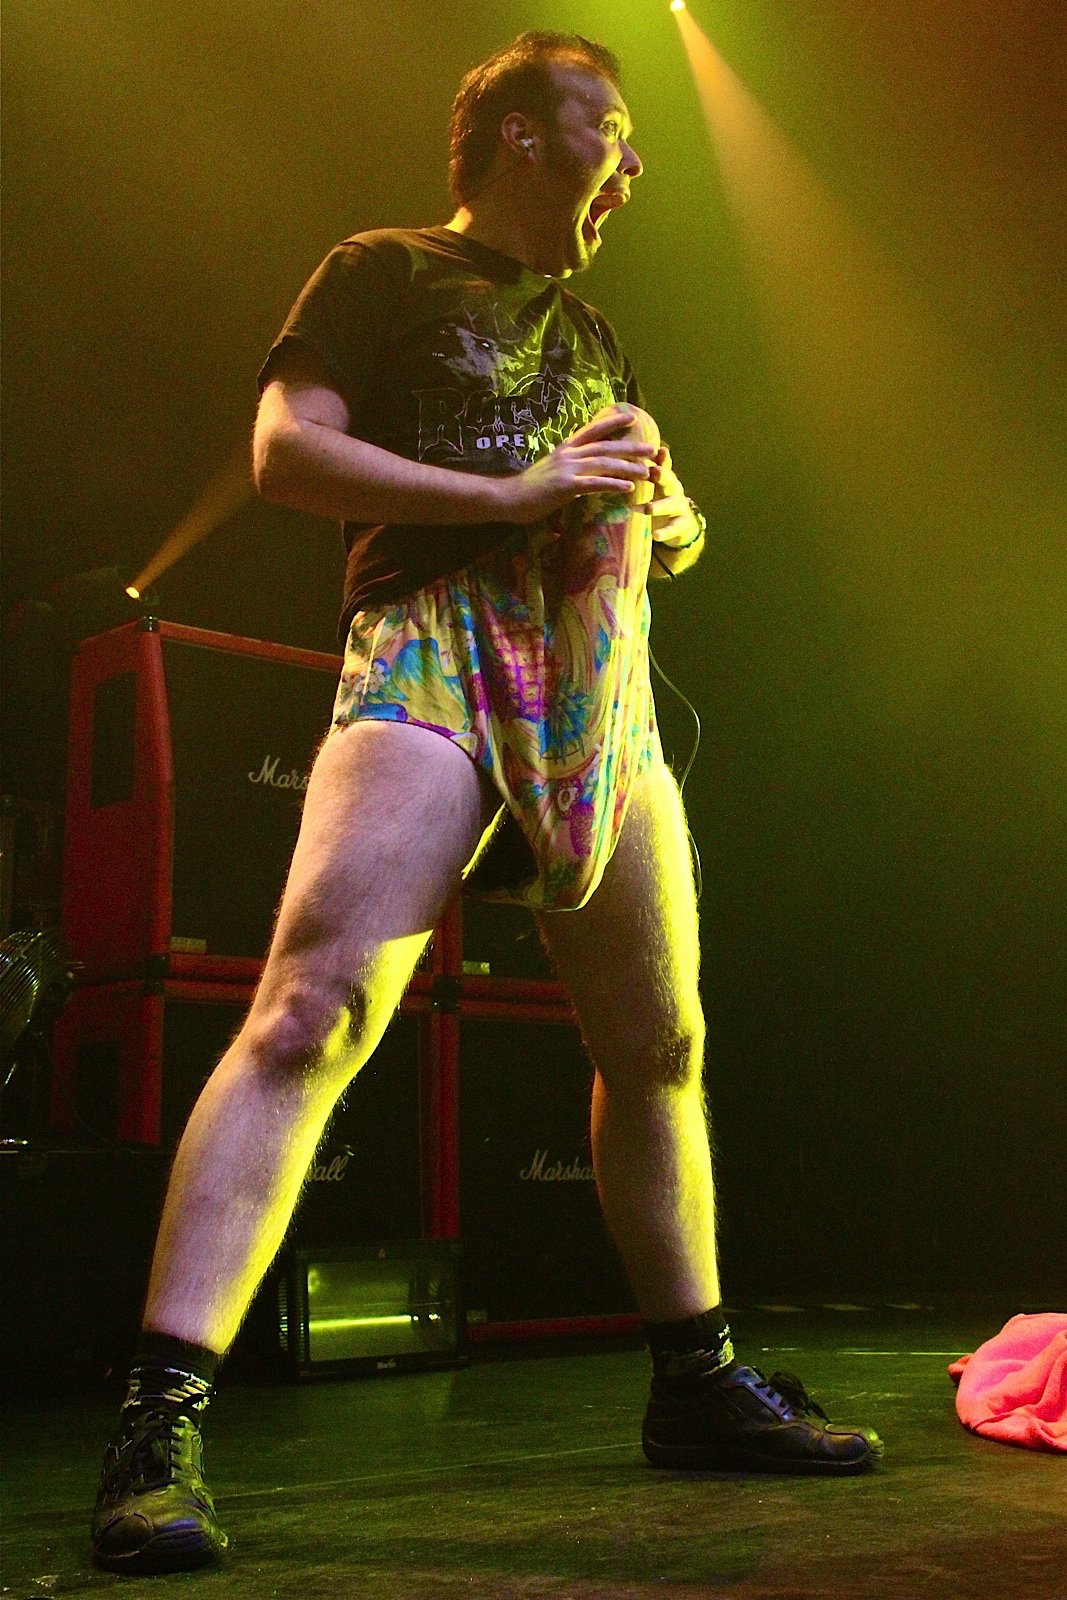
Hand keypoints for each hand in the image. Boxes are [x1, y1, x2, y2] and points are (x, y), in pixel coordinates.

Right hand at [495, 404, 659, 525]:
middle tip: (652, 449)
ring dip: (628, 467)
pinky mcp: (565, 486)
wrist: (508, 497)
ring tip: (647, 471)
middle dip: (630, 447)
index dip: (612, 422)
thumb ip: (568, 466)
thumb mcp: (551, 470)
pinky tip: (628, 487)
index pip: (592, 430)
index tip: (631, 416)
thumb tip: (583, 468)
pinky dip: (613, 484)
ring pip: (604, 464)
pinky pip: (594, 483)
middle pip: (605, 447)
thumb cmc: (529, 489)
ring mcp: (567, 469)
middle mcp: (568, 454)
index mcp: (565, 448)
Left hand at [648, 444, 698, 547]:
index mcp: (666, 479)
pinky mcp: (681, 525)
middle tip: (653, 472)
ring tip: (648, 509)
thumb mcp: (659, 483)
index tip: (653, 452)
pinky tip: (655, 535)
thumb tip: (646, 446)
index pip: (662, 466)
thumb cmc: (664, 498)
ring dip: (659, 506)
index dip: (659, 460)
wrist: (682, 524)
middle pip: (670, 482)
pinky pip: (673, 529)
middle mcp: (674, 491)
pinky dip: (664, 533)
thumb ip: (654, 466)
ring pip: (670, 506)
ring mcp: (679, 508)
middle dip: (663, 476)